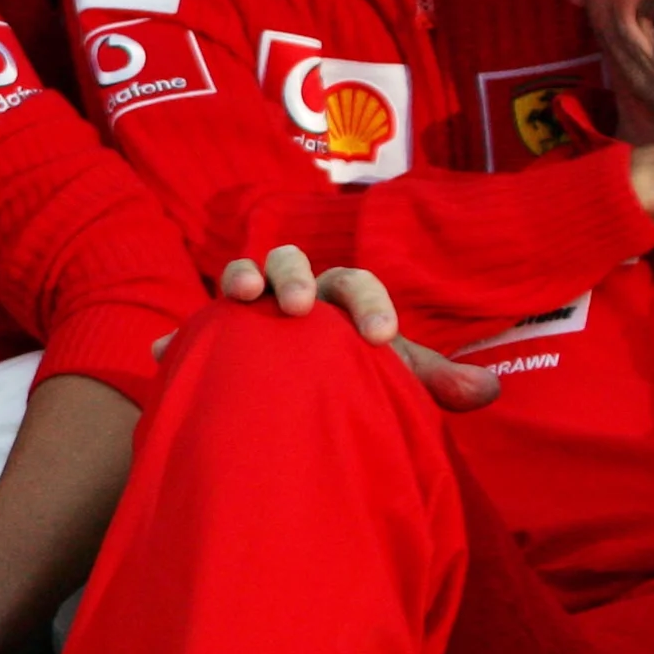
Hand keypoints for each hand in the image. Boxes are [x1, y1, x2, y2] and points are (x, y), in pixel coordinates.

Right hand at [198, 245, 501, 411]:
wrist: (299, 393)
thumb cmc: (350, 372)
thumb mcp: (390, 378)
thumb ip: (430, 380)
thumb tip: (490, 391)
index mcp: (340, 295)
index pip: (357, 282)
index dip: (369, 304)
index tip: (378, 338)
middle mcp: (293, 290)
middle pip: (291, 260)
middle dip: (294, 276)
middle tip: (299, 307)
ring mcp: (249, 310)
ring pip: (242, 276)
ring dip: (240, 278)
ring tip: (238, 299)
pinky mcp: (212, 338)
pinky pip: (190, 333)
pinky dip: (176, 340)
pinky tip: (163, 355)